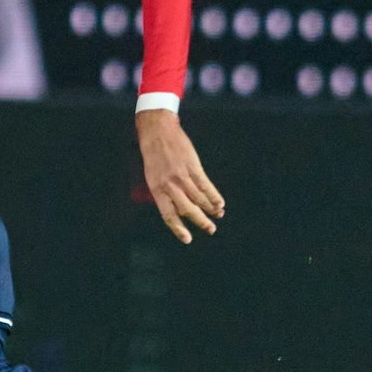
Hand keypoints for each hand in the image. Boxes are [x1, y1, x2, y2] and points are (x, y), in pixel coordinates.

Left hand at [136, 109, 224, 243]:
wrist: (158, 131)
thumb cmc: (154, 155)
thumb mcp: (152, 176)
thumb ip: (163, 192)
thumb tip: (176, 209)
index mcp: (156, 190)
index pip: (168, 215)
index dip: (178, 229)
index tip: (188, 239)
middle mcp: (169, 185)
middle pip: (187, 210)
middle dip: (201, 222)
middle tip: (211, 229)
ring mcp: (182, 176)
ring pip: (199, 198)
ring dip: (211, 209)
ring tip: (218, 215)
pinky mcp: (193, 166)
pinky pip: (206, 185)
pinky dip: (214, 195)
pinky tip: (220, 203)